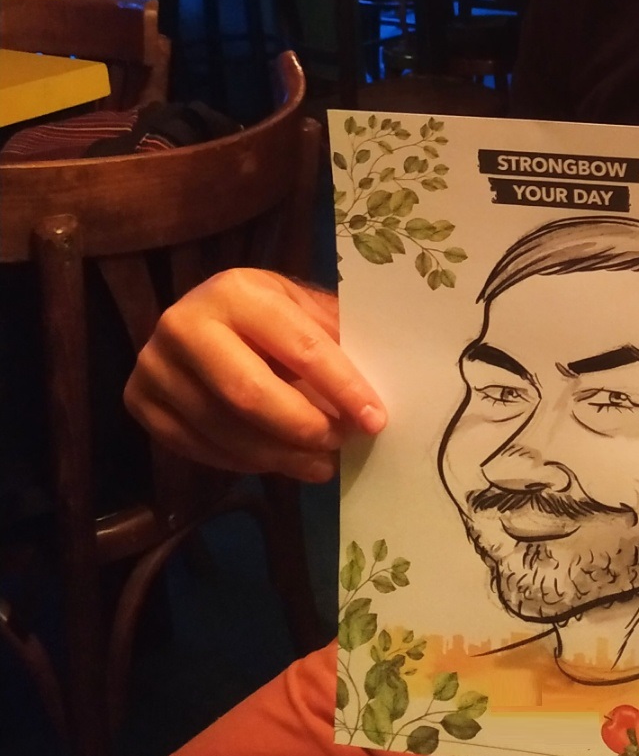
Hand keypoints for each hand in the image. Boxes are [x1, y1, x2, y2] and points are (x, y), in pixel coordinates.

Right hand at [125, 269, 386, 483]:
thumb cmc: (269, 316)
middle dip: (303, 427)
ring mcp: (153, 365)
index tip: (375, 420)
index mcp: (236, 290)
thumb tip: (382, 387)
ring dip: (279, 456)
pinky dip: (244, 463)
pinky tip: (277, 462)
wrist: (201, 318)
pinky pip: (198, 448)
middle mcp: (184, 323)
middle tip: (340, 445)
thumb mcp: (304, 310)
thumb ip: (337, 340)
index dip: (342, 387)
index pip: (299, 346)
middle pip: (249, 394)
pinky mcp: (138, 402)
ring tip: (320, 464)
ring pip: (224, 429)